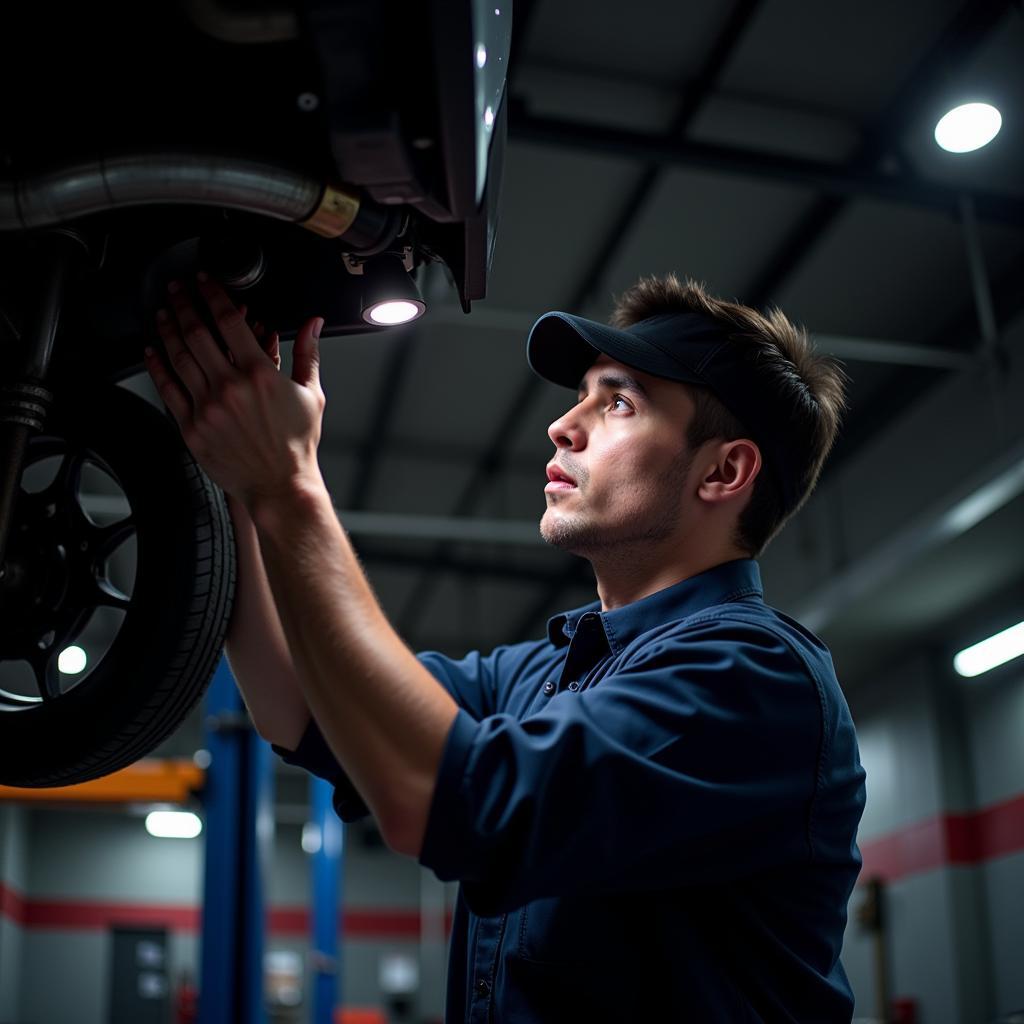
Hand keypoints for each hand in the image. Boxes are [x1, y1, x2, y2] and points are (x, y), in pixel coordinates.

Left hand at [143, 273, 326, 512]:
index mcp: (260, 374)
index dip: (212, 294)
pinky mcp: (192, 427)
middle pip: (197, 332)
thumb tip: (313, 324)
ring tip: (164, 312)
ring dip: (168, 329)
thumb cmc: (296, 445)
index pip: (229, 320)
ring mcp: (207, 407)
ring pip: (179, 356)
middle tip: (176, 289)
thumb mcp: (312, 394)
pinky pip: (168, 389)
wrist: (280, 485)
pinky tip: (153, 351)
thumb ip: (308, 353)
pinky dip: (158, 366)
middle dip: (184, 304)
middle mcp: (230, 387)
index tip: (204, 281)